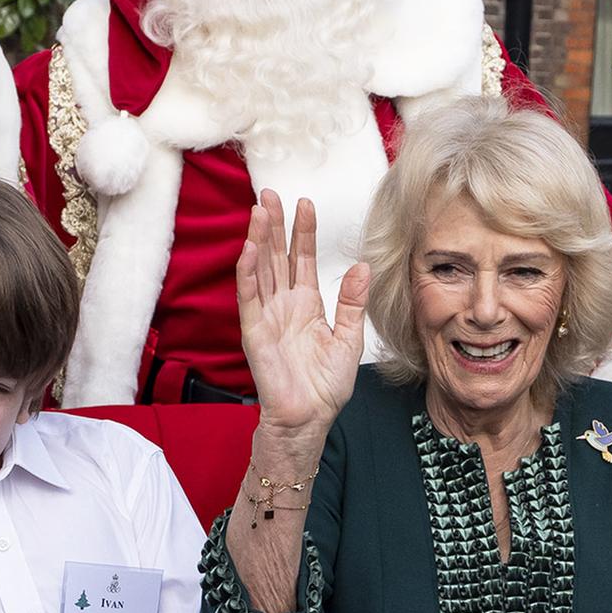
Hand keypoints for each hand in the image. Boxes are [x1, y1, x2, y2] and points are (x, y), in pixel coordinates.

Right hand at [238, 190, 368, 434]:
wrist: (309, 418)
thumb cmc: (325, 386)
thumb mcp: (349, 339)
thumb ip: (353, 303)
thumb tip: (364, 267)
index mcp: (307, 304)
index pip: (303, 259)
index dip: (303, 232)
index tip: (306, 204)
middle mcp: (285, 305)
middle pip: (277, 256)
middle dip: (274, 225)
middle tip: (271, 194)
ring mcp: (267, 317)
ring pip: (260, 270)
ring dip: (258, 240)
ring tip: (259, 211)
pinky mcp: (255, 333)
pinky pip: (249, 298)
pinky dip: (248, 274)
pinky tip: (249, 249)